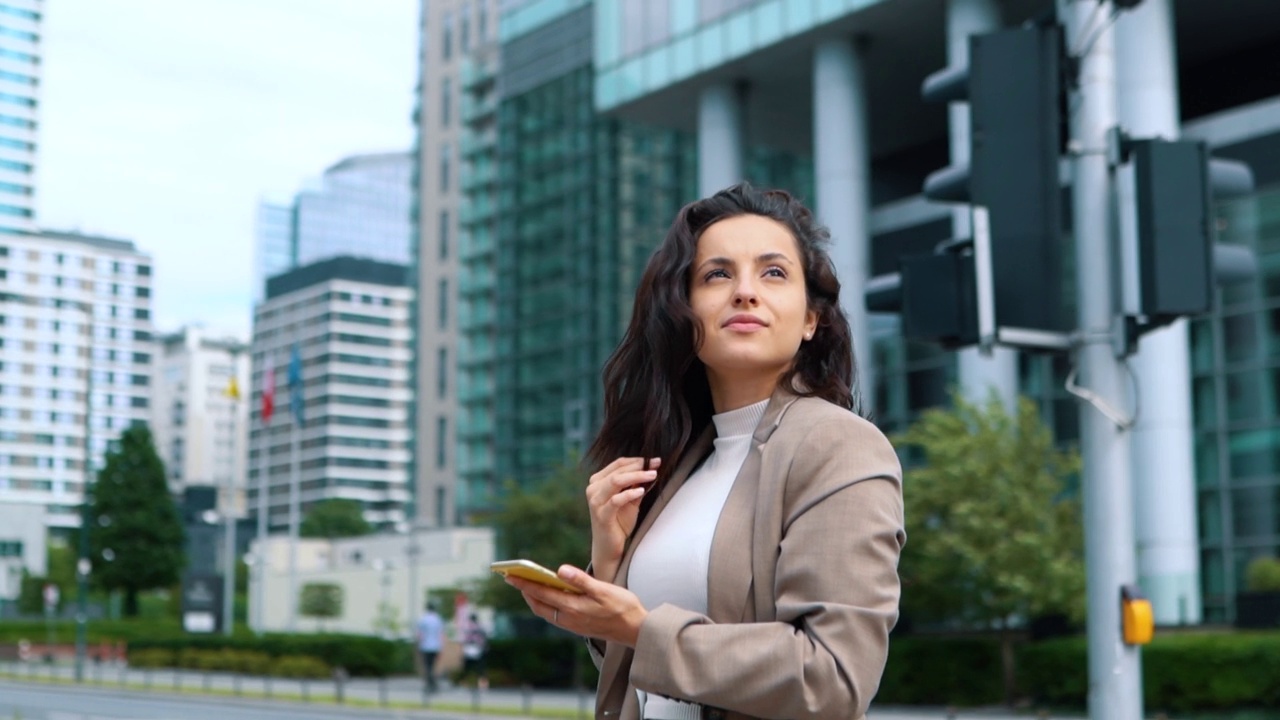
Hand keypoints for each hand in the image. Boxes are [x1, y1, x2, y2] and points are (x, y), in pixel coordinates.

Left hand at [505, 564, 646, 647]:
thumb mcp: (604, 589)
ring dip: (534, 599)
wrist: (636, 630)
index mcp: (573, 607)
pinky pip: (554, 616)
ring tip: (527, 586)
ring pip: (545, 612)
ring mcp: (572, 625)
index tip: (509, 575)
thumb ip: (580, 580)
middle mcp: (568, 618)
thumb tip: (559, 570)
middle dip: (524, 591)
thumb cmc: (623, 607)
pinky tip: (548, 598)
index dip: (524, 584)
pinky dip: (546, 605)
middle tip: (513, 578)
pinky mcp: (577, 627)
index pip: (541, 593)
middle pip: (538, 605)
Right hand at [587, 457, 660, 582]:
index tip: (654, 460)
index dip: (637, 460)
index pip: (618, 464)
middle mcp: (593, 489)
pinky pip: (616, 500)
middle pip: (618, 470)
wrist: (609, 547)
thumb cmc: (619, 522)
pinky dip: (629, 494)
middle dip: (639, 466)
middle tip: (656, 465)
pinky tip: (641, 491)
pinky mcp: (601, 515)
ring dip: (636, 476)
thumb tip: (651, 469)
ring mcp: (595, 502)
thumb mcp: (630, 500)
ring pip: (616, 481)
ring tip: (652, 475)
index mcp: (598, 482)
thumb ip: (636, 485)